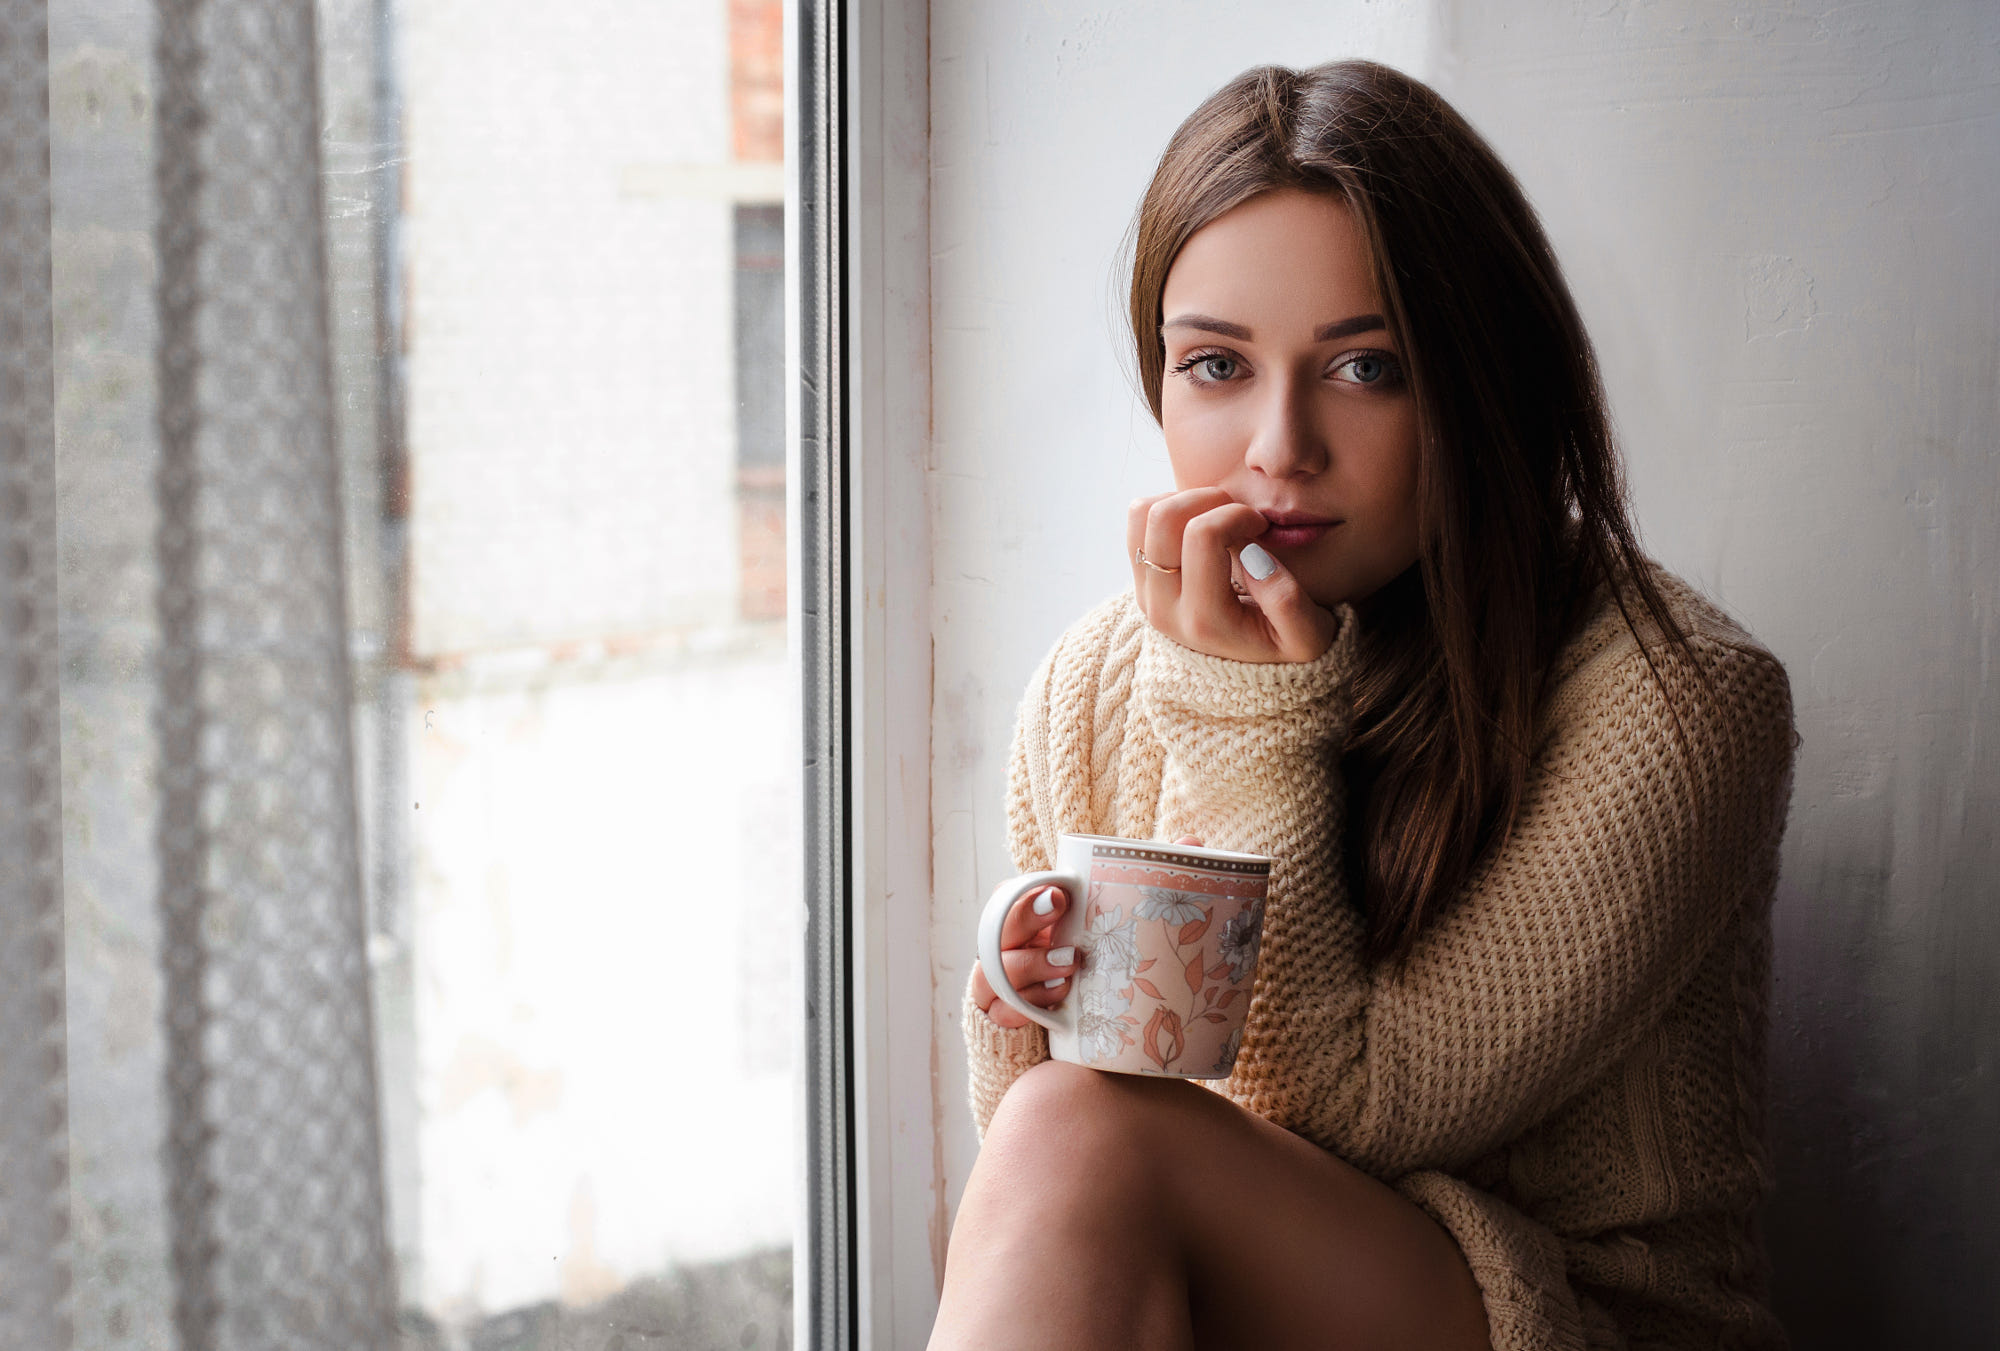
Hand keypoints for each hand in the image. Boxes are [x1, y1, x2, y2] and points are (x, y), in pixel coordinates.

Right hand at [971, 839, 1203, 1028]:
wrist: (1098, 1037)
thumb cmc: (1104, 970)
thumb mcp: (1121, 929)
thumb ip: (1152, 886)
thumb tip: (1193, 845)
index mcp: (1034, 921)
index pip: (1010, 894)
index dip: (1028, 892)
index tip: (1062, 893)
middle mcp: (1012, 948)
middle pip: (997, 927)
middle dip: (1027, 917)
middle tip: (1063, 916)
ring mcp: (1004, 986)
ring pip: (993, 972)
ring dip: (1030, 966)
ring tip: (1069, 967)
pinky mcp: (1006, 1019)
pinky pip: (999, 1012)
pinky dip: (1024, 1007)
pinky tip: (1056, 1003)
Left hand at [1128, 487, 1338, 662]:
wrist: (1244, 672)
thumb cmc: (1282, 646)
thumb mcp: (1307, 637)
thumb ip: (1287, 601)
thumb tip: (1252, 555)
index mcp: (1203, 620)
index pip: (1203, 535)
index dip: (1237, 514)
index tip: (1259, 525)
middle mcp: (1164, 607)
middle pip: (1162, 518)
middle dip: (1207, 498)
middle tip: (1237, 513)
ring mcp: (1146, 592)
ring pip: (1143, 514)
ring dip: (1185, 500)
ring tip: (1218, 516)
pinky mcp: (1140, 578)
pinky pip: (1137, 521)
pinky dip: (1169, 507)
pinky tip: (1201, 523)